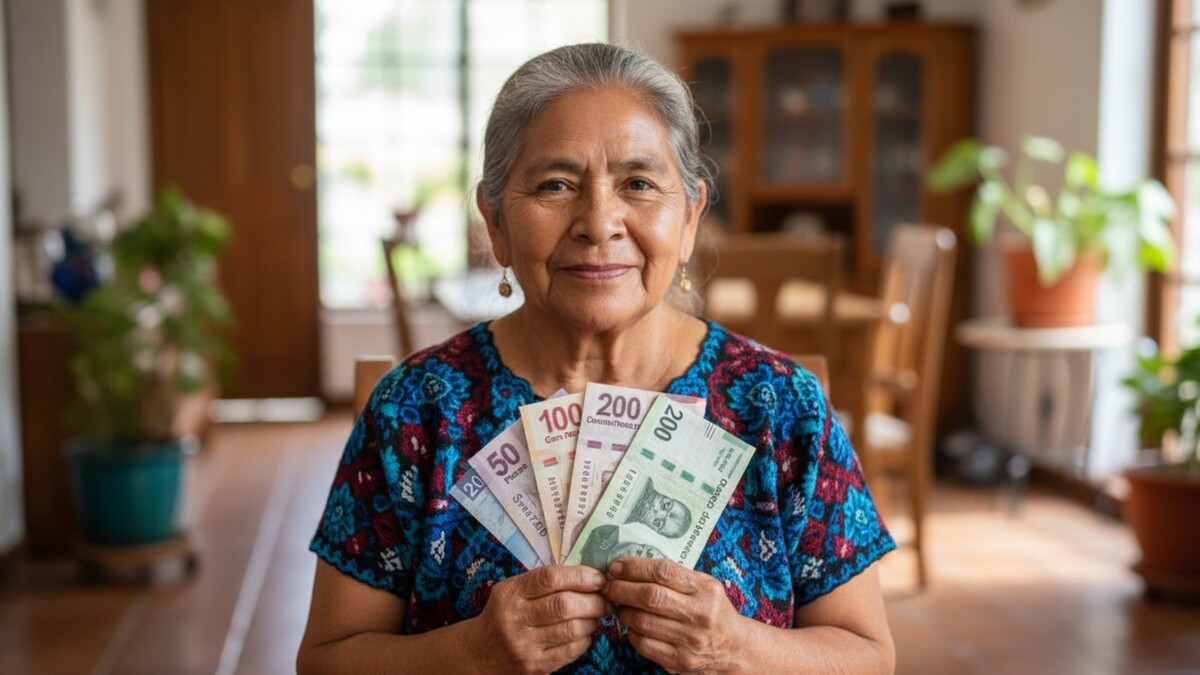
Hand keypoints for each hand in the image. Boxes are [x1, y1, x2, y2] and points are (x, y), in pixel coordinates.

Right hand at [469, 565, 611, 674]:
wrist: (479, 653)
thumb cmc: (504, 614)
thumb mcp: (513, 590)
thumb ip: (543, 582)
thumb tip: (589, 575)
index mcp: (510, 593)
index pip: (550, 578)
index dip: (580, 576)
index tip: (598, 578)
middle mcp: (514, 618)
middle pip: (564, 605)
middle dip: (593, 600)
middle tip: (605, 599)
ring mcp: (524, 645)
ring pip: (571, 629)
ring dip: (592, 620)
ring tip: (596, 615)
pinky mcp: (534, 666)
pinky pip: (570, 651)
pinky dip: (585, 639)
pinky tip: (585, 633)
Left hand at [603, 557, 744, 673]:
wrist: (734, 648)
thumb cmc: (712, 610)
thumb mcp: (704, 586)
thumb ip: (675, 576)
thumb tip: (630, 567)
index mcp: (705, 589)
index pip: (663, 572)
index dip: (634, 567)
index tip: (616, 567)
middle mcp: (700, 614)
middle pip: (650, 597)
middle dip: (621, 589)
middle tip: (609, 587)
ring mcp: (690, 640)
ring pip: (643, 622)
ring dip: (624, 611)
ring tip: (619, 605)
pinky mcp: (680, 661)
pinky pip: (644, 644)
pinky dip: (632, 633)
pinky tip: (632, 625)